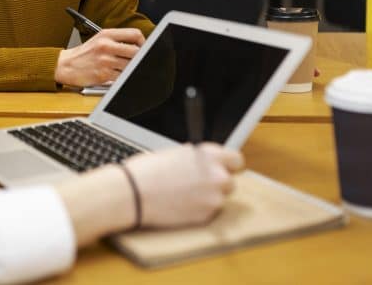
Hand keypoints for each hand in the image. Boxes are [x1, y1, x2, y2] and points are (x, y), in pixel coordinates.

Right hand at [55, 28, 144, 86]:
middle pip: (136, 51)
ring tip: (127, 69)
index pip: (135, 34)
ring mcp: (105, 60)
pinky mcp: (103, 74)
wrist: (65, 65)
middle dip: (140, 58)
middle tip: (138, 61)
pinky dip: (123, 78)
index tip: (143, 48)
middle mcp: (106, 46)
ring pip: (130, 65)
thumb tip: (139, 46)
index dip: (143, 42)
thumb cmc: (84, 54)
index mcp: (107, 34)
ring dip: (132, 69)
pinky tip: (119, 76)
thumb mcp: (99, 39)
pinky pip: (122, 77)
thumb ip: (118, 40)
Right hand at [124, 143, 243, 227]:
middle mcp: (217, 176)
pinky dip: (198, 210)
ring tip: (183, 195)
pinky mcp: (206, 217)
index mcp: (210, 155)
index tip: (221, 169)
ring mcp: (214, 199)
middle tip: (197, 184)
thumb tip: (205, 163)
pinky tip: (179, 205)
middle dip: (217, 183)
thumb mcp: (177, 154)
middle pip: (231, 182)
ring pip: (219, 199)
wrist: (134, 194)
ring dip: (207, 198)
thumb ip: (197, 158)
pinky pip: (208, 213)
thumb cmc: (148, 170)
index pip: (237, 159)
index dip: (228, 165)